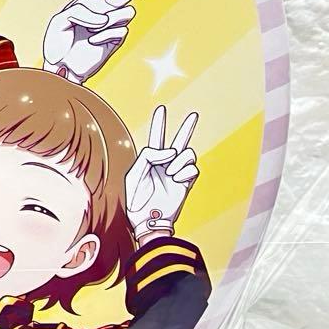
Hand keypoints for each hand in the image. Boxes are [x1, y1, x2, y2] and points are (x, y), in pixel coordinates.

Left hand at [43, 0, 169, 82]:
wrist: (60, 68)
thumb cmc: (57, 43)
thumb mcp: (61, 19)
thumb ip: (82, 11)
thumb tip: (107, 17)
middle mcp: (104, 9)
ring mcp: (112, 25)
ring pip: (124, 11)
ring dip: (104, 19)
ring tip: (88, 31)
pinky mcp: (116, 40)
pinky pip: (118, 29)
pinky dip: (102, 35)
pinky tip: (90, 42)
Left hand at [125, 105, 198, 241]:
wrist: (147, 219)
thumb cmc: (137, 199)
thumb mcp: (135, 174)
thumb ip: (149, 156)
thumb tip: (172, 151)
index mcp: (151, 161)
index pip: (156, 138)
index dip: (158, 124)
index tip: (161, 109)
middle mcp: (166, 164)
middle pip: (179, 141)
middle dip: (186, 128)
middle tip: (193, 114)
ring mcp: (177, 173)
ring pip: (187, 154)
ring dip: (179, 161)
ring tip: (170, 172)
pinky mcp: (186, 183)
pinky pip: (193, 168)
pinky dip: (184, 171)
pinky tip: (176, 179)